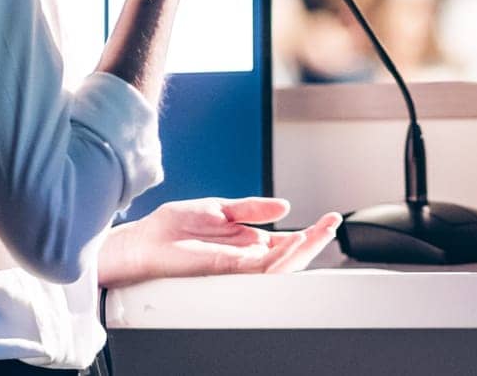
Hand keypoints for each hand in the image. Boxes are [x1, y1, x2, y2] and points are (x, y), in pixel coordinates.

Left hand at [97, 196, 342, 288]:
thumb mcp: (221, 208)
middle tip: (333, 224)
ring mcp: (237, 266)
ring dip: (303, 250)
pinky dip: (280, 259)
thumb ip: (252, 208)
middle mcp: (245, 256)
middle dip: (315, 241)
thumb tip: (283, 206)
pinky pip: (260, 269)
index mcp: (247, 241)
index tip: (330, 218)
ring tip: (318, 232)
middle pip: (290, 256)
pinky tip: (293, 242)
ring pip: (280, 266)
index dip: (310, 232)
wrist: (144, 239)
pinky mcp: (225, 270)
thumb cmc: (173, 227)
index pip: (286, 242)